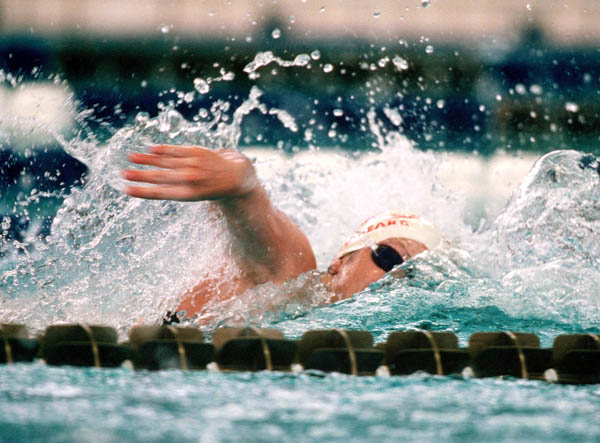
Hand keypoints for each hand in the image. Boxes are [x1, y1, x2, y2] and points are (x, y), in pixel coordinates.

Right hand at [121, 145, 257, 200]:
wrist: (235, 177)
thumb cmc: (209, 188)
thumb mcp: (193, 194)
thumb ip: (173, 189)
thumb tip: (148, 186)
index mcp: (188, 194)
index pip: (161, 193)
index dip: (143, 192)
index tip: (127, 190)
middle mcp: (190, 179)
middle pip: (160, 177)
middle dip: (140, 176)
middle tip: (122, 174)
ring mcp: (194, 164)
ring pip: (166, 161)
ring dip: (147, 159)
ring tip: (130, 157)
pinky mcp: (197, 152)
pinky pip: (177, 150)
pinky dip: (164, 149)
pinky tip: (151, 148)